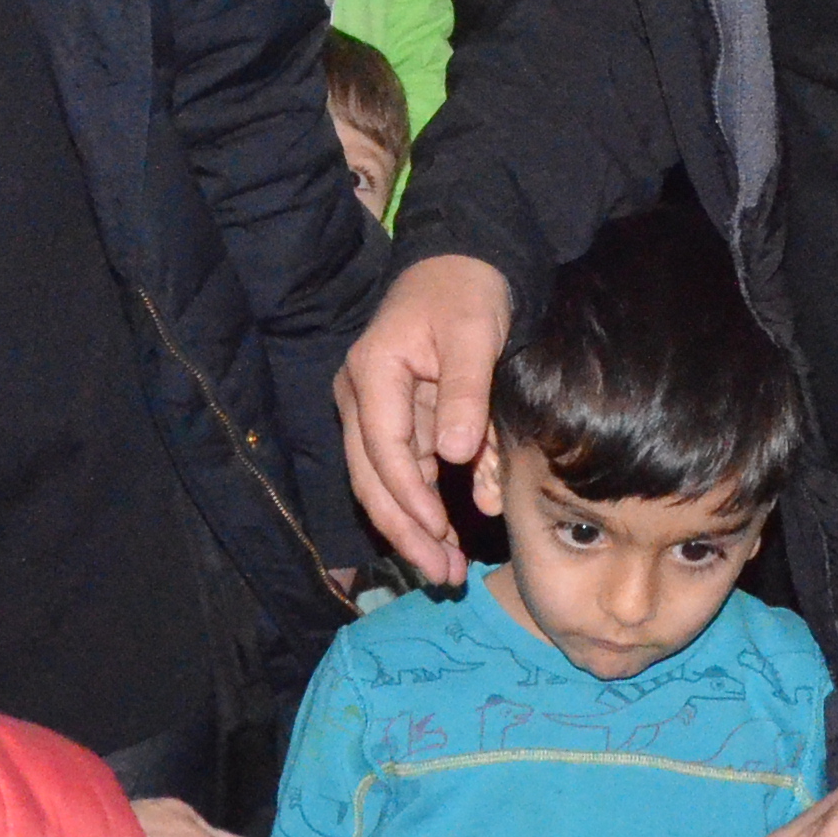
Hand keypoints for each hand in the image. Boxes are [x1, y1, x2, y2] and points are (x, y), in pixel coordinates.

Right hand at [336, 255, 513, 585]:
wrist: (464, 261)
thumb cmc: (468, 291)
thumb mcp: (475, 334)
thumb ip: (465, 393)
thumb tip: (452, 457)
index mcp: (373, 373)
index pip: (384, 450)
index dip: (410, 498)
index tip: (440, 534)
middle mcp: (361, 396)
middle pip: (372, 478)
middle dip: (406, 532)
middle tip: (442, 575)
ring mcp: (374, 409)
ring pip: (384, 483)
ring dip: (413, 529)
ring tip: (447, 570)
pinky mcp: (395, 418)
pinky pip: (407, 470)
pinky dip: (426, 504)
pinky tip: (449, 536)